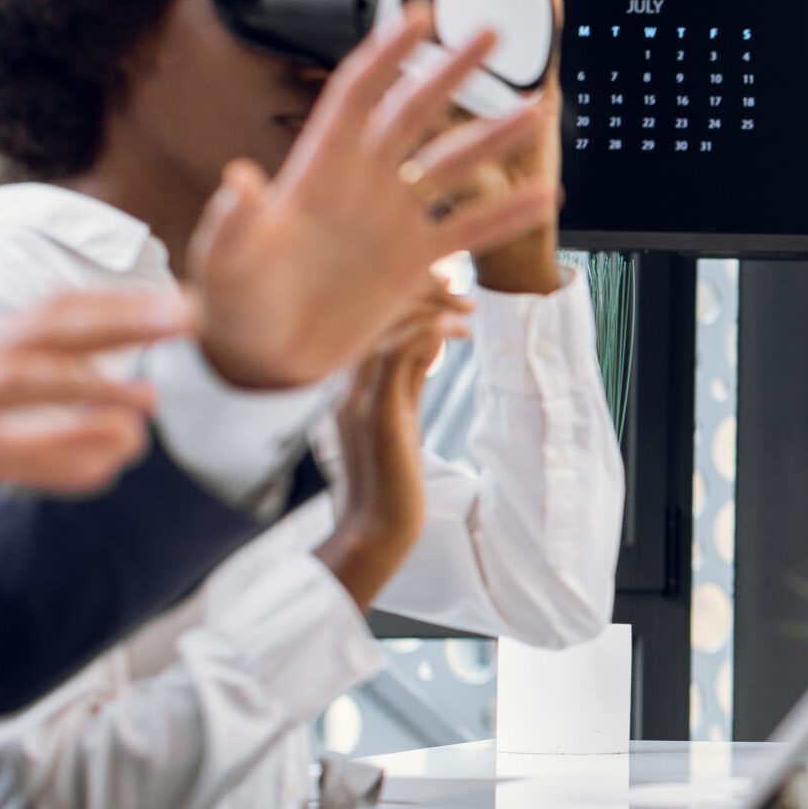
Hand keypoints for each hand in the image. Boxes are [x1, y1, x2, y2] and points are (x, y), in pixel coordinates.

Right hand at [0, 289, 186, 553]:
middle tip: (183, 318)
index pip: (55, 314)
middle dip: (118, 320)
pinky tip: (100, 468)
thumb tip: (121, 423)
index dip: (121, 306)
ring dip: (88, 389)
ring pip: (17, 382)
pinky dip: (50, 456)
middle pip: (43, 330)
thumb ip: (47, 417)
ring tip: (148, 403)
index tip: (184, 304)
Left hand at [183, 5, 556, 391]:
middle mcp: (360, 186)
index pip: (356, 98)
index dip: (387, 55)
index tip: (419, 17)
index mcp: (315, 173)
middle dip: (453, 72)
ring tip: (535, 111)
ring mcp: (390, 221)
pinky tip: (541, 198)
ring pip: (452, 166)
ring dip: (495, 138)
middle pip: (415, 113)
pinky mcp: (412, 262)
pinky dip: (506, 216)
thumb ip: (232, 224)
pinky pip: (467, 231)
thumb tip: (238, 181)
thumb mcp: (223, 264)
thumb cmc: (233, 305)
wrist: (261, 360)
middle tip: (491, 35)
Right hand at [315, 281, 469, 609]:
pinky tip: (455, 329)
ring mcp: (356, 399)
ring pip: (379, 329)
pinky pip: (394, 356)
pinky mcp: (376, 414)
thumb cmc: (393, 484)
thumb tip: (432, 342)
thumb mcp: (403, 420)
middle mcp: (346, 388)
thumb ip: (412, 380)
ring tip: (461, 300)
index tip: (434, 278)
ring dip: (424, 307)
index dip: (397, 297)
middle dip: (410, 290)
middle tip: (450, 275)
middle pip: (368, 320)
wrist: (377, 533)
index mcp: (348, 389)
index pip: (366, 327)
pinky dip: (425, 333)